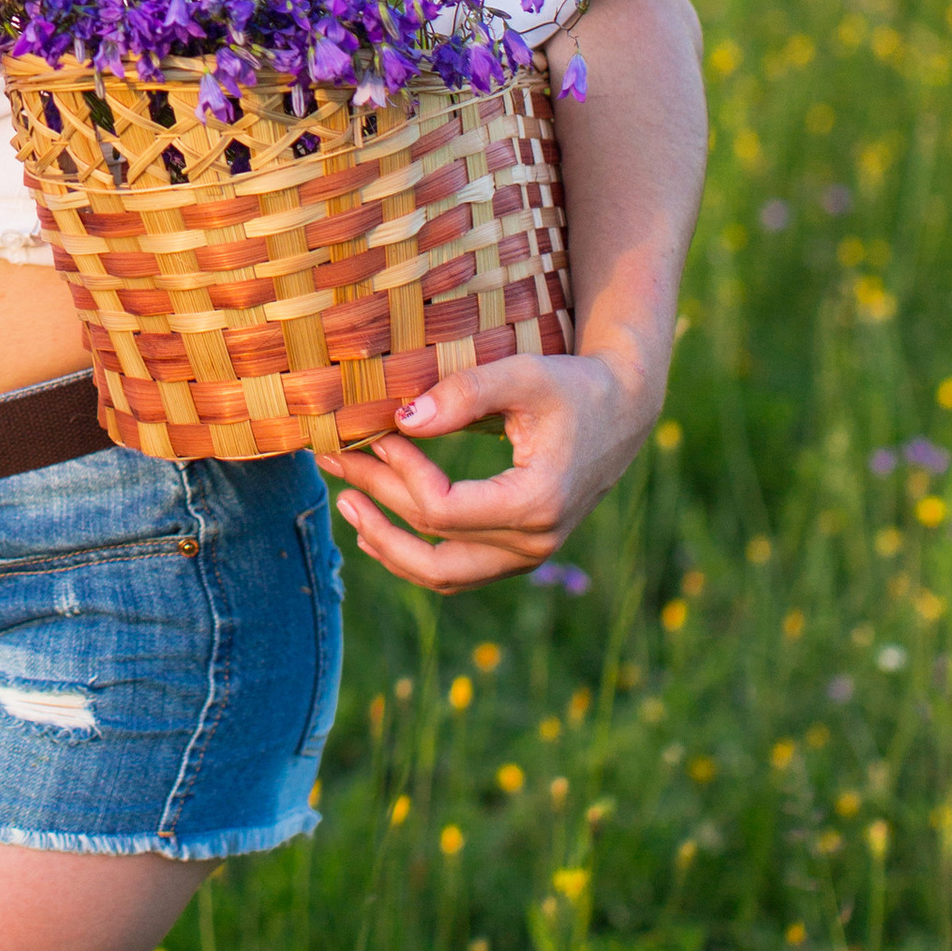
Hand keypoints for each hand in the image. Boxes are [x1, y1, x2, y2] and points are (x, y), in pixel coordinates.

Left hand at [328, 351, 656, 593]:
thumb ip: (464, 394)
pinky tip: (376, 532)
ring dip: (387, 542)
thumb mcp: (521, 375)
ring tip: (345, 501)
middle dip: (375, 503)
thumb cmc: (571, 387)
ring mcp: (527, 557)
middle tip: (332, 462)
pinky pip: (456, 573)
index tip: (376, 432)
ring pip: (441, 575)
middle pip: (433, 546)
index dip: (399, 473)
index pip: (442, 509)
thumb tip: (403, 420)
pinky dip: (412, 557)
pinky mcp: (518, 554)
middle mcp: (534, 543)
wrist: (620, 411)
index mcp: (536, 503)